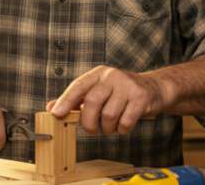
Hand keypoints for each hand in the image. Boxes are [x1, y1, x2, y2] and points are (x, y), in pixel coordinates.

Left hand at [46, 66, 163, 133]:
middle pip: (92, 102)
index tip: (56, 114)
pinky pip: (125, 122)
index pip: (78, 86)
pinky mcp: (141, 98)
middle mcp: (112, 76)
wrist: (154, 88)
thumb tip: (51, 108)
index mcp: (98, 74)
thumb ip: (76, 100)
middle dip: (88, 122)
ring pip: (109, 115)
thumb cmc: (120, 93)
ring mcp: (128, 86)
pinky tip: (124, 125)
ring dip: (107, 129)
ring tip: (111, 126)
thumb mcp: (98, 91)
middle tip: (92, 130)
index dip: (65, 101)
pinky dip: (122, 130)